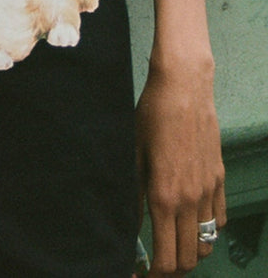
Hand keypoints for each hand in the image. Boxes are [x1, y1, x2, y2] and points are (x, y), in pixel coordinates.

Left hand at [135, 52, 225, 273]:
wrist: (183, 89)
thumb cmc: (151, 116)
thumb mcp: (132, 155)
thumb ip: (132, 196)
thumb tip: (127, 226)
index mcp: (164, 197)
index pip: (164, 258)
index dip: (152, 275)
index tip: (138, 273)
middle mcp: (190, 201)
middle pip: (188, 259)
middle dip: (170, 270)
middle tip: (153, 265)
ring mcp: (208, 191)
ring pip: (206, 244)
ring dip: (190, 253)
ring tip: (170, 246)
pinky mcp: (219, 179)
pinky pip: (219, 220)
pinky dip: (207, 231)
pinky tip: (189, 222)